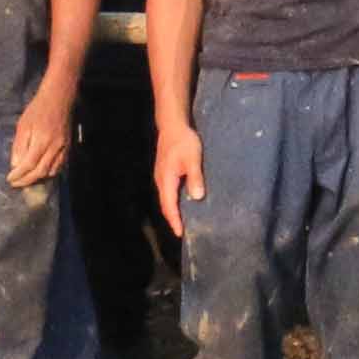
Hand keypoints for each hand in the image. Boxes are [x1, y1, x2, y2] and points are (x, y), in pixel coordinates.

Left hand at [7, 97, 71, 191]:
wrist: (59, 98)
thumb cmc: (38, 109)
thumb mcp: (23, 124)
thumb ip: (19, 145)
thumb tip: (15, 165)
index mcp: (41, 140)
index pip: (29, 164)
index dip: (18, 175)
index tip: (9, 179)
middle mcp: (54, 147)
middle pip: (40, 171)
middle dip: (26, 180)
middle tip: (16, 183)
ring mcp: (63, 148)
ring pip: (51, 171)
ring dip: (38, 178)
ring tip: (26, 178)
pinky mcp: (68, 147)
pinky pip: (60, 165)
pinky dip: (49, 172)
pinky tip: (41, 171)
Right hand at [152, 111, 205, 227]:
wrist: (172, 125)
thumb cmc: (184, 141)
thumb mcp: (193, 158)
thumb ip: (195, 177)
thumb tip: (197, 197)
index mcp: (166, 180)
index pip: (169, 206)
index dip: (174, 220)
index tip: (180, 233)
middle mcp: (161, 180)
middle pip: (166, 204)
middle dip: (173, 219)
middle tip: (183, 232)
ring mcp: (161, 176)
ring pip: (166, 198)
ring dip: (173, 210)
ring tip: (183, 220)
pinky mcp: (164, 172)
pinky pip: (168, 192)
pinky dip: (173, 201)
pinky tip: (182, 202)